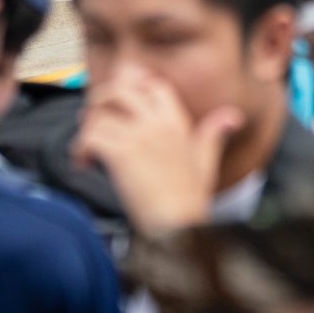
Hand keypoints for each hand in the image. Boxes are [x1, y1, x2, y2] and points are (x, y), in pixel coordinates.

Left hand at [71, 65, 238, 234]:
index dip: (134, 85)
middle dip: (101, 97)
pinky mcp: (122, 155)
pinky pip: (91, 137)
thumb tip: (233, 115)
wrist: (180, 228)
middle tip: (91, 113)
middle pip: (121, 90)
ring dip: (86, 128)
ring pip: (100, 114)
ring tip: (85, 144)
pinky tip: (82, 162)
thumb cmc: (190, 200)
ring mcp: (139, 137)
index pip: (154, 86)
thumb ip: (214, 134)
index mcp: (177, 123)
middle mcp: (158, 124)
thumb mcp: (206, 161)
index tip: (122, 98)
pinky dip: (79, 148)